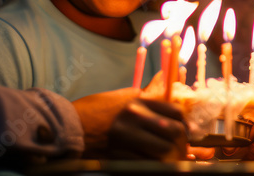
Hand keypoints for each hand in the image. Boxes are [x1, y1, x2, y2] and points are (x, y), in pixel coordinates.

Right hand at [72, 89, 187, 159]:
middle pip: (174, 132)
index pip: (175, 112)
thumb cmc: (96, 110)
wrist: (67, 126)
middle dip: (182, 143)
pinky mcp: (119, 155)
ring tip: (171, 158)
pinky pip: (147, 164)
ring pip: (163, 151)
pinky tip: (156, 165)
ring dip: (172, 157)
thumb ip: (145, 96)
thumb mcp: (122, 97)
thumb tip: (165, 87)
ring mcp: (127, 138)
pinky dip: (156, 166)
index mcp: (138, 102)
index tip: (185, 131)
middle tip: (182, 148)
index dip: (185, 123)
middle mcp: (135, 118)